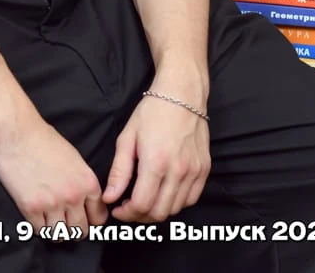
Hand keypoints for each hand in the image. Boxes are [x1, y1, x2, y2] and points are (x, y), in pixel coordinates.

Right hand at [0, 114, 107, 234]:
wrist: (16, 130)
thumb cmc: (42, 138)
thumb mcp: (74, 158)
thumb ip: (82, 181)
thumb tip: (84, 198)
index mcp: (87, 183)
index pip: (99, 217)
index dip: (90, 220)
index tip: (82, 219)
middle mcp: (74, 196)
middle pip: (80, 230)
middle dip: (73, 228)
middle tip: (64, 223)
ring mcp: (52, 203)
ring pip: (60, 234)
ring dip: (55, 230)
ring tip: (49, 222)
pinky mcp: (30, 206)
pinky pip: (40, 231)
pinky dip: (39, 227)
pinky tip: (36, 217)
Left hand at [101, 86, 209, 222]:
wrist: (182, 96)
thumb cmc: (151, 113)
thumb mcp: (127, 138)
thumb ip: (119, 171)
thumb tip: (109, 196)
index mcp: (155, 163)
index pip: (142, 204)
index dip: (127, 214)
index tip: (117, 210)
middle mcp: (178, 171)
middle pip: (160, 212)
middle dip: (140, 217)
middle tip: (128, 209)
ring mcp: (195, 172)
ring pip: (176, 209)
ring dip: (157, 211)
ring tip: (143, 202)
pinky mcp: (205, 170)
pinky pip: (191, 199)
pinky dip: (176, 203)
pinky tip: (163, 194)